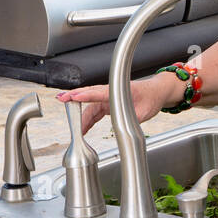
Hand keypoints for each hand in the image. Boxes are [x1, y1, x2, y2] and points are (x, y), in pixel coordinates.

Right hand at [56, 72, 177, 134]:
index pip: (100, 93)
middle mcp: (111, 92)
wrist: (155, 92)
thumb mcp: (145, 112)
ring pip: (90, 104)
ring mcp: (108, 97)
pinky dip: (86, 117)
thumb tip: (122, 127)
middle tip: (62, 99)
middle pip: (90, 95)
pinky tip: (81, 127)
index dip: (87, 95)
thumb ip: (132, 118)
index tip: (75, 97)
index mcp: (120, 91)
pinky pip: (94, 109)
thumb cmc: (150, 98)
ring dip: (78, 110)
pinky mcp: (107, 103)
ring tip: (67, 118)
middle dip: (74, 97)